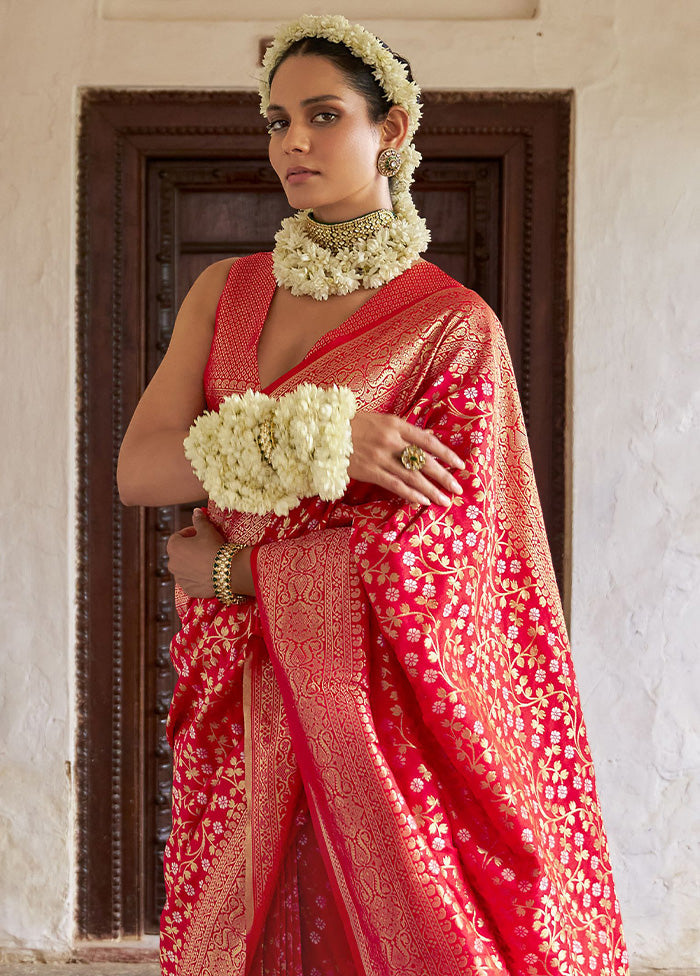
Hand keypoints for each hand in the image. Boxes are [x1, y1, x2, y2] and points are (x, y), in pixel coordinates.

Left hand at [166, 508, 224, 596]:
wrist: (227, 571)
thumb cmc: (214, 547)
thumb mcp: (207, 530)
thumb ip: (199, 520)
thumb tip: (195, 511)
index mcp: (173, 547)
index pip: (178, 536)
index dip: (190, 533)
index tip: (201, 533)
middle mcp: (172, 564)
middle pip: (180, 553)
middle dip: (190, 549)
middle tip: (205, 547)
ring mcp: (179, 579)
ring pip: (185, 568)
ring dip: (193, 564)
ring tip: (208, 561)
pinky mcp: (188, 590)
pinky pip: (191, 581)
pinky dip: (197, 577)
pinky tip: (209, 573)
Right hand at [348, 411, 464, 506]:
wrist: (323, 432)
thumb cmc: (354, 424)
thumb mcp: (382, 420)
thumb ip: (406, 430)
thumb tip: (431, 436)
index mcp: (395, 424)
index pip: (428, 441)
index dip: (446, 453)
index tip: (460, 465)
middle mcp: (390, 440)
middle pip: (423, 461)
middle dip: (443, 476)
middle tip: (458, 489)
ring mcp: (380, 457)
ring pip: (412, 477)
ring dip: (431, 490)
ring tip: (445, 501)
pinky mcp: (369, 471)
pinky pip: (395, 485)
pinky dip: (411, 494)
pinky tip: (423, 501)